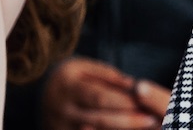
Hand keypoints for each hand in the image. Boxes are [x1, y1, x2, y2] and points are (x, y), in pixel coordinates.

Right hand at [40, 57, 165, 129]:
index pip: (100, 97)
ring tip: (146, 127)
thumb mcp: (83, 68)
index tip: (147, 104)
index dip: (124, 102)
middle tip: (153, 121)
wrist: (38, 97)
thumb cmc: (69, 79)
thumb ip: (108, 76)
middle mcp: (62, 110)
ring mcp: (61, 129)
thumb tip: (136, 85)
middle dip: (129, 121)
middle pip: (100, 120)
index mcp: (67, 86)